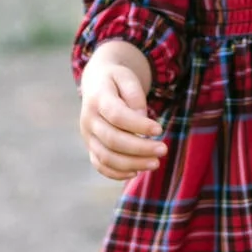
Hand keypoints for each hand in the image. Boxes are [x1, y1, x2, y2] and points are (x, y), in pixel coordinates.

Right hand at [79, 42, 165, 181]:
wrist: (96, 83)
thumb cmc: (117, 81)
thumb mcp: (127, 77)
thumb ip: (135, 96)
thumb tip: (142, 119)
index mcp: (97, 98)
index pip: (117, 116)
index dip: (138, 125)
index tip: (159, 129)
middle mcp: (88, 119)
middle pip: (112, 140)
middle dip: (140, 148)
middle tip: (163, 150)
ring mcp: (88, 136)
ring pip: (106, 157)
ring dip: (132, 164)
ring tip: (155, 163)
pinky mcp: (91, 147)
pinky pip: (100, 166)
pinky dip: (117, 173)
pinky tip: (136, 172)